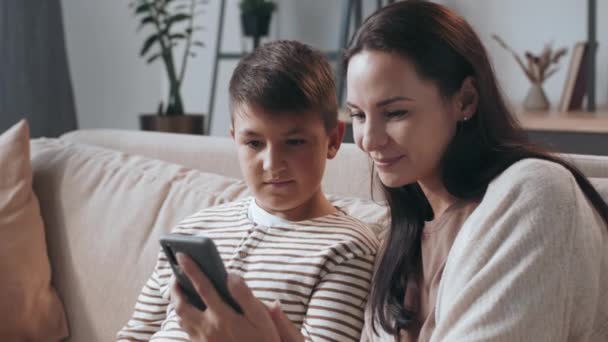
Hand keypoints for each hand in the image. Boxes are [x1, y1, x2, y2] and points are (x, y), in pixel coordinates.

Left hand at [171, 253, 302, 341]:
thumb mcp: (261, 319)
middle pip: (182, 305)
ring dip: (177, 303)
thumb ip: (245, 295)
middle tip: (175, 274)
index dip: (192, 269)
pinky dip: (184, 318)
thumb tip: (231, 275)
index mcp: (223, 317)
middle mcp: (208, 328)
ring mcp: (202, 340)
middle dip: (175, 288)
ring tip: (180, 291)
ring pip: (181, 319)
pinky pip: (186, 331)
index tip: (182, 255)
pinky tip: (190, 313)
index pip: (203, 287)